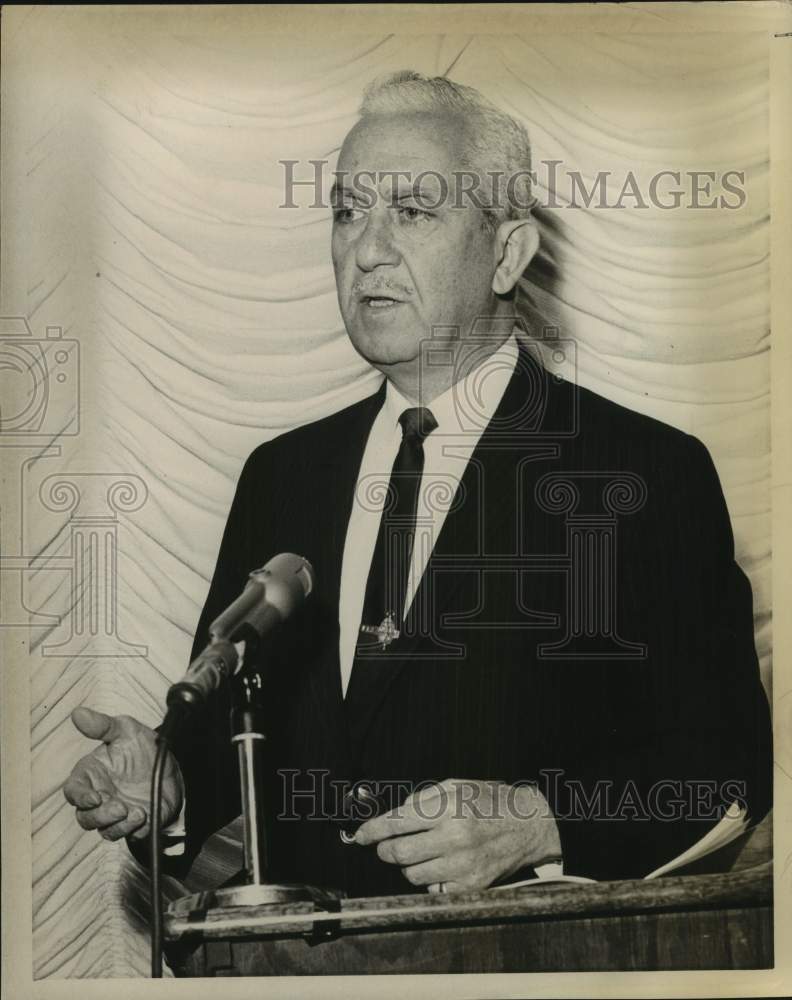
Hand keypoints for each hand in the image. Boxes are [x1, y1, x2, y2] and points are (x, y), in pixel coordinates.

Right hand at [63, 707, 183, 841]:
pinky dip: (135, 831)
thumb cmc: (142, 746)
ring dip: (118, 826)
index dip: (80, 797)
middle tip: (120, 807)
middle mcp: (100, 797)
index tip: (95, 797)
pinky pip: (128, 836)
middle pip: (85, 818)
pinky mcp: (134, 825)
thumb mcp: (126, 730)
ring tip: (137, 812)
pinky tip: (146, 817)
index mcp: (92, 776)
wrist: (172, 764)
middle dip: (100, 816)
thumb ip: (102, 726)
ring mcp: (116, 813)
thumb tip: (78, 713)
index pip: (73, 791)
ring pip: (104, 831)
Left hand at [354, 778, 560, 892]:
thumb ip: (423, 799)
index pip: (397, 823)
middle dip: (384, 850)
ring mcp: (463, 865)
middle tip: (385, 846)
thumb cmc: (491, 802)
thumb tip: (396, 815)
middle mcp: (455, 838)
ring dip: (408, 865)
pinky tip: (441, 865)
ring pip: (412, 875)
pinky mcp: (471, 886)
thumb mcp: (457, 786)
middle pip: (399, 854)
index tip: (359, 835)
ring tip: (421, 852)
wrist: (530, 826)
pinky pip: (433, 889)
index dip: (372, 830)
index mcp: (449, 808)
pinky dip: (430, 879)